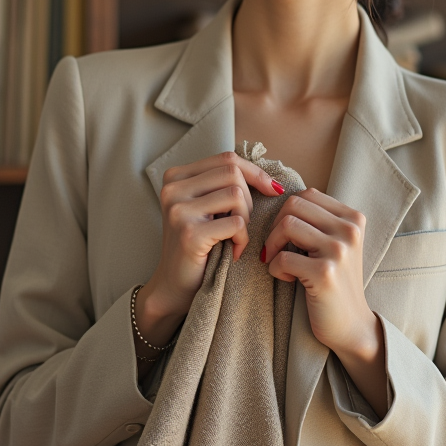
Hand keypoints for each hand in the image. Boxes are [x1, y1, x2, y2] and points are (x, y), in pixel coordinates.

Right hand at [136, 151, 282, 348]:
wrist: (175, 287)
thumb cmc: (198, 246)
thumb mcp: (207, 207)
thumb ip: (224, 185)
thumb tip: (271, 179)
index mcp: (175, 177)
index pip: (226, 158)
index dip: (254, 172)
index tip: (272, 189)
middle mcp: (173, 189)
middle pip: (232, 173)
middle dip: (249, 199)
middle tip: (240, 224)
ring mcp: (179, 210)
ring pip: (236, 194)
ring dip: (246, 219)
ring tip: (234, 237)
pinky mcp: (190, 233)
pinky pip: (236, 223)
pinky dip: (242, 239)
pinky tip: (233, 251)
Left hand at [261, 189, 388, 414]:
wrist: (351, 325)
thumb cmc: (336, 282)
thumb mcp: (336, 244)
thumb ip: (318, 220)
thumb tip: (279, 195)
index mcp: (353, 219)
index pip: (307, 195)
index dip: (286, 212)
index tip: (284, 235)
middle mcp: (350, 230)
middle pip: (294, 205)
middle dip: (275, 226)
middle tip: (274, 248)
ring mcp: (339, 251)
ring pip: (287, 225)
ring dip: (273, 246)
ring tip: (279, 263)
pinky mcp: (324, 273)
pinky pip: (283, 257)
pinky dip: (275, 268)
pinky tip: (287, 278)